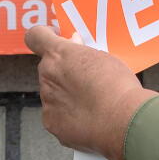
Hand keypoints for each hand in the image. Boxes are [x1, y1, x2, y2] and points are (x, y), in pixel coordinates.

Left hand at [25, 23, 157, 159]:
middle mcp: (47, 75)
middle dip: (63, 71)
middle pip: (48, 68)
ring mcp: (47, 101)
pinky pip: (56, 115)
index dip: (44, 36)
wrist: (123, 121)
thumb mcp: (103, 58)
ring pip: (52, 93)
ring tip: (92, 103)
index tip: (56, 38)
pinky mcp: (51, 123)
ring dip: (66, 95)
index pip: (35, 36)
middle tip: (85, 77)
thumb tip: (73, 43)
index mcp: (59, 54)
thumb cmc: (118, 87)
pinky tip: (87, 119)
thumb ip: (81, 51)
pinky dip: (68, 117)